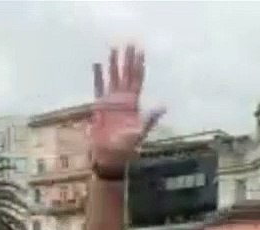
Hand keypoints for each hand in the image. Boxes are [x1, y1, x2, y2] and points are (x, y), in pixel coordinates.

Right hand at [89, 46, 165, 171]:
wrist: (110, 157)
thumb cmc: (126, 147)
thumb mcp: (140, 131)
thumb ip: (149, 118)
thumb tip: (162, 107)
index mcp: (133, 103)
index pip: (137, 80)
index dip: (139, 65)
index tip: (141, 51)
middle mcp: (123, 99)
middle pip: (126, 75)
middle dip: (127, 59)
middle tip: (129, 43)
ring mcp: (111, 102)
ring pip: (112, 78)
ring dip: (114, 64)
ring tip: (114, 48)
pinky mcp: (99, 107)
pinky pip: (98, 88)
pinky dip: (98, 76)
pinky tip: (97, 65)